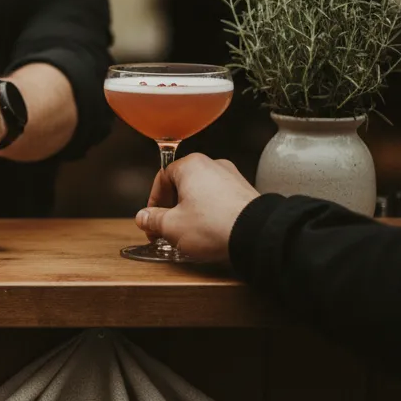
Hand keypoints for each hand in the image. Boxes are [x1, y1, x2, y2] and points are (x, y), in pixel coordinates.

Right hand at [135, 154, 259, 261]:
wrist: (256, 235)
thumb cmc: (213, 225)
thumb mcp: (171, 226)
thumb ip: (152, 220)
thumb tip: (144, 218)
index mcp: (191, 165)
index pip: (162, 178)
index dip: (153, 202)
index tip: (152, 220)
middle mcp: (213, 165)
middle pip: (182, 185)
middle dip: (173, 208)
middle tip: (168, 229)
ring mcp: (232, 178)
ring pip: (202, 193)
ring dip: (192, 211)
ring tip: (190, 233)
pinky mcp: (246, 193)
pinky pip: (220, 200)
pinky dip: (212, 213)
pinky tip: (210, 231)